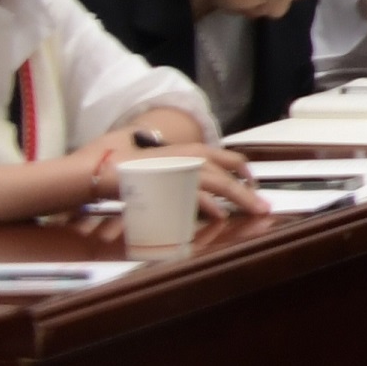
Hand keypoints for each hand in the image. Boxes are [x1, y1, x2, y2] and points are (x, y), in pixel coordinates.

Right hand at [119, 115, 267, 219]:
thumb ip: (185, 167)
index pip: (230, 159)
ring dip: (241, 200)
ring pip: (222, 185)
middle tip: (264, 207)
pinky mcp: (171, 186)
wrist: (102, 167)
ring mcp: (183, 170)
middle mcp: (192, 157)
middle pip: (232, 174)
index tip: (255, 185)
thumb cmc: (131, 164)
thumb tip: (201, 181)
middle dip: (250, 191)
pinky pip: (198, 197)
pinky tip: (221, 216)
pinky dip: (211, 207)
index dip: (246, 173)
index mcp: (194, 150)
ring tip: (255, 212)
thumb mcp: (165, 160)